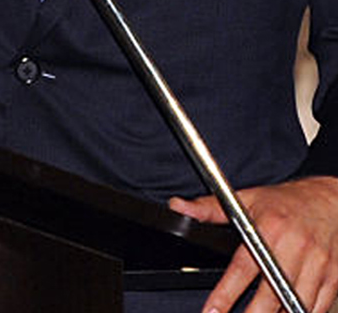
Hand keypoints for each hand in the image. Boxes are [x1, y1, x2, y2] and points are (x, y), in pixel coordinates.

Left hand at [169, 176, 337, 312]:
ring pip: (296, 303)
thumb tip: (178, 207)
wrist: (329, 200)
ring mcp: (317, 264)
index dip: (225, 294)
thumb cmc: (285, 201)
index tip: (212, 312)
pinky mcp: (332, 276)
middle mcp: (295, 248)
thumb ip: (209, 208)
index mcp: (270, 230)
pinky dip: (305, 312)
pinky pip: (319, 305)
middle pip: (271, 293)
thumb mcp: (246, 198)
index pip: (242, 269)